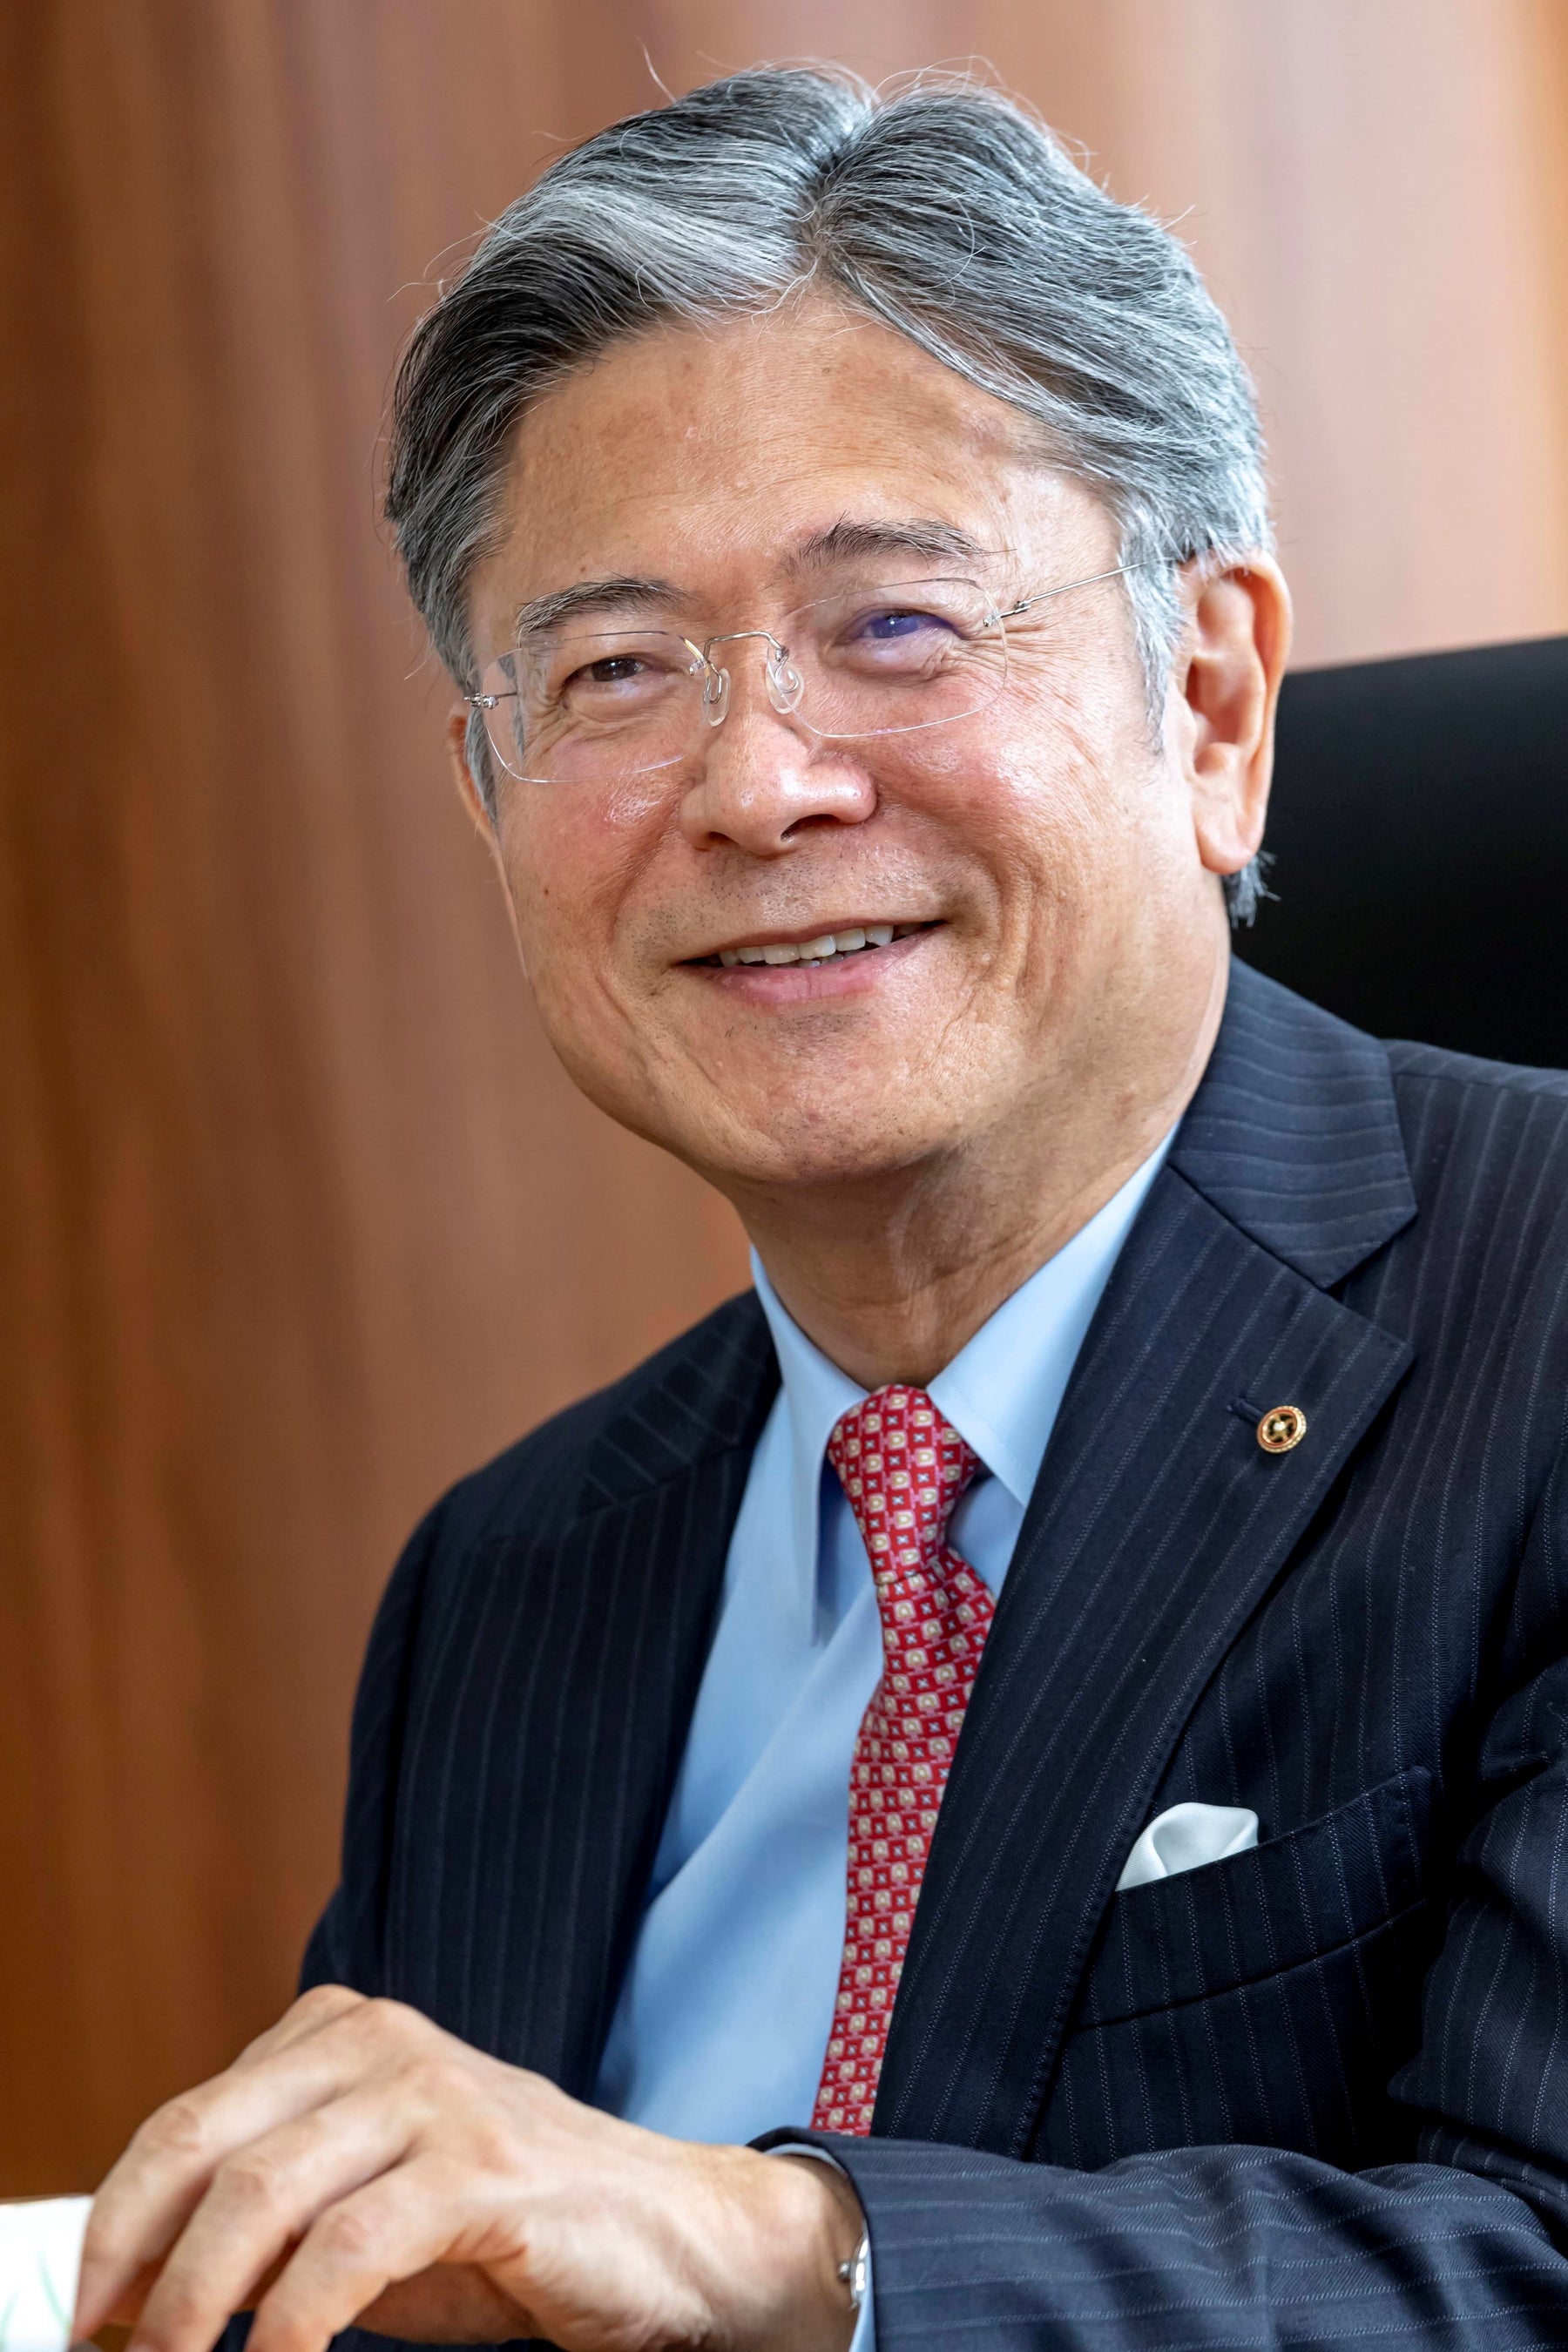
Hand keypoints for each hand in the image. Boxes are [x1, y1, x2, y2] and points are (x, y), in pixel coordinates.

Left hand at [74, 1986, 863, 2351]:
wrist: (668, 2238)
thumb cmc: (513, 2232)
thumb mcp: (368, 2213)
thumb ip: (270, 2225)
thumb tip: (143, 2290)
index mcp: (342, 2032)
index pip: (186, 2122)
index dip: (117, 2224)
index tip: (90, 2315)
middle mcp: (380, 2041)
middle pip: (202, 2146)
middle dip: (135, 2265)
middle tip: (114, 2351)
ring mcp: (434, 2095)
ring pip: (260, 2195)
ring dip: (194, 2308)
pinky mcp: (480, 2167)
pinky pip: (345, 2250)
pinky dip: (288, 2329)